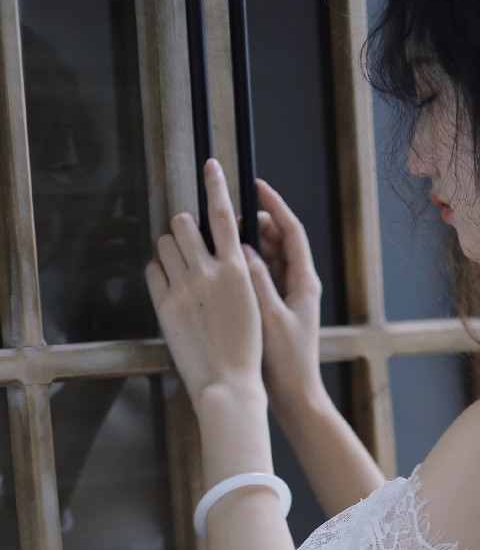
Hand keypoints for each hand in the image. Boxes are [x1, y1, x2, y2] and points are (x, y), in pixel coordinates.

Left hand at [145, 158, 262, 410]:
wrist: (230, 385)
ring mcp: (184, 287)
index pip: (223, 213)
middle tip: (192, 243)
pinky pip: (153, 270)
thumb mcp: (254, 306)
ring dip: (172, 247)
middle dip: (186, 227)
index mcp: (238, 270)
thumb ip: (236, 275)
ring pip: (166, 243)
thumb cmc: (249, 352)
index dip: (216, 184)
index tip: (210, 164)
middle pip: (184, 223)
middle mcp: (208, 272)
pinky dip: (160, 271)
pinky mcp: (165, 305)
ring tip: (182, 267)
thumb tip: (221, 251)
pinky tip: (171, 286)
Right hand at [238, 178, 323, 418]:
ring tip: (219, 237)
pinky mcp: (272, 310)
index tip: (255, 186)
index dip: (274, 206)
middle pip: (277, 241)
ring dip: (245, 244)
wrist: (295, 396)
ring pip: (265, 258)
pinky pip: (257, 277)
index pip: (291, 232)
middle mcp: (297, 285)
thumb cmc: (287, 362)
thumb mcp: (270, 318)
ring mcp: (285, 297)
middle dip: (254, 224)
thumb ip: (258, 281)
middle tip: (227, 216)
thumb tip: (244, 248)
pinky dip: (241, 267)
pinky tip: (220, 265)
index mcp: (304, 283)